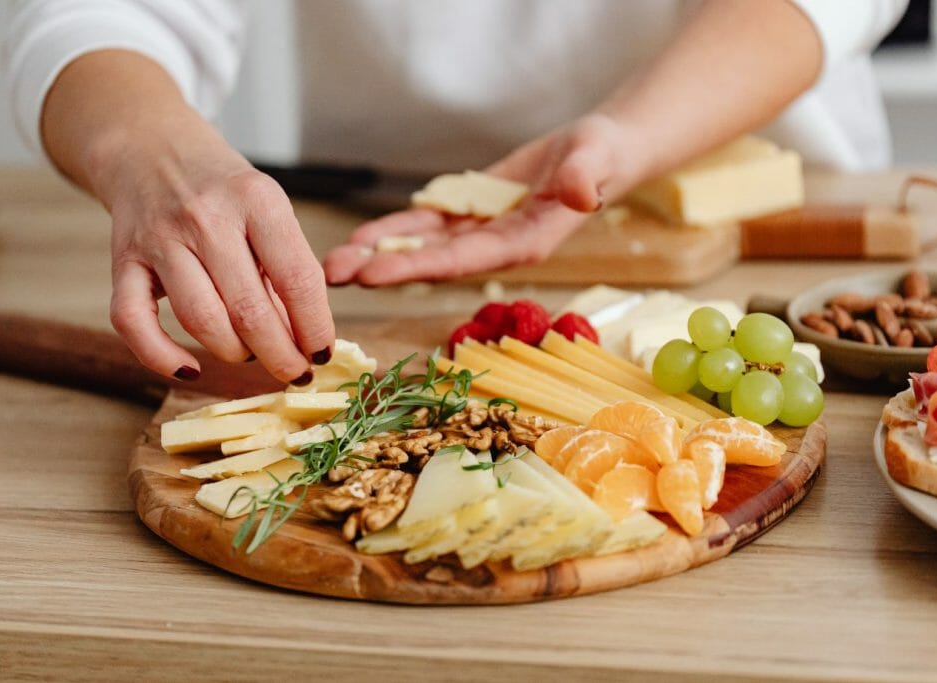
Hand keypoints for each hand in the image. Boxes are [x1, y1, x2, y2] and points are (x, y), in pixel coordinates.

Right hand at [94, 124, 334, 383]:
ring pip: (201, 320)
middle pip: (250, 310)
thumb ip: (285, 267)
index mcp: (257, 200)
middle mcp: (207, 217)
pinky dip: (161, 356)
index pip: (298, 279)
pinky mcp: (123, 260)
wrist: (151, 149)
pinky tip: (189, 370)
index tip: (322, 354)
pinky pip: (133, 322)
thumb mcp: (268, 210)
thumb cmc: (223, 191)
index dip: (315, 327)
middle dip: (280, 355)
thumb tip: (305, 340)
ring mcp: (160, 239)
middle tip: (294, 372)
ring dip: (234, 353)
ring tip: (251, 355)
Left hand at [323, 114, 630, 285]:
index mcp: (523, 244)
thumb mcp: (596, 160)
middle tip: (332, 275)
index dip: (417, 268)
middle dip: (383, 268)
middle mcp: (496, 246)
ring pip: (423, 246)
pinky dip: (395, 231)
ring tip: (334, 262)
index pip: (462, 260)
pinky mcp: (472, 215)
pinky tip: (362, 238)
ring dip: (379, 254)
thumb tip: (579, 196)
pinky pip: (427, 225)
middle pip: (432, 261)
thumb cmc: (604, 156)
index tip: (374, 275)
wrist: (601, 153)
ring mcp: (481, 233)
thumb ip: (585, 178)